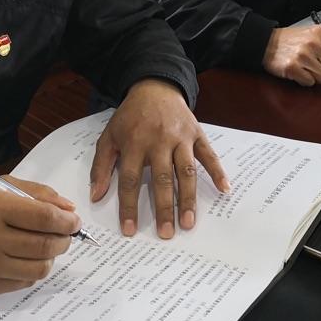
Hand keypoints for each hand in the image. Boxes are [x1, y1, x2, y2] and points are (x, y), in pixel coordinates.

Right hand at [0, 177, 79, 293]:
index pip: (43, 217)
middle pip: (45, 245)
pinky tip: (25, 260)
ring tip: (45, 247)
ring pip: (38, 268)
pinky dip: (32, 272)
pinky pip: (22, 283)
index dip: (66, 220)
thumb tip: (67, 208)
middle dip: (64, 239)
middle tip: (65, 234)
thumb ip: (34, 193)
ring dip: (50, 257)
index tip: (74, 221)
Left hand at [89, 79, 228, 239]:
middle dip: (164, 208)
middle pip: (162, 179)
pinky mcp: (196, 133)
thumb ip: (101, 166)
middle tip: (166, 234)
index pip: (130, 179)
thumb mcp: (109, 137)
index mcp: (134, 143)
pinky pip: (209, 154)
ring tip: (188, 223)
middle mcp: (159, 140)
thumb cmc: (130, 116)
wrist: (154, 87)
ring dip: (188, 198)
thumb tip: (95, 196)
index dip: (129, 206)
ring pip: (186, 171)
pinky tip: (224, 189)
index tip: (130, 230)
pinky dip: (218, 171)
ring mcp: (180, 137)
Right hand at [262, 25, 320, 86]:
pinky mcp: (294, 68)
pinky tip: (299, 71)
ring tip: (306, 67)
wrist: (267, 43)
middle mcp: (314, 43)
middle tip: (317, 66)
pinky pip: (310, 82)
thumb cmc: (292, 40)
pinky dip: (306, 80)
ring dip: (316, 76)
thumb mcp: (312, 34)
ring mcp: (303, 56)